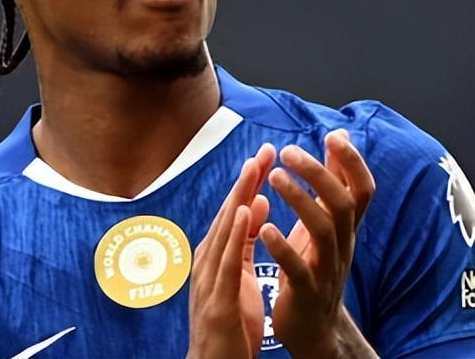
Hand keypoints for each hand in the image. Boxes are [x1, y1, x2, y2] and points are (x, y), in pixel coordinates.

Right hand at [187, 143, 275, 358]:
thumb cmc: (229, 326)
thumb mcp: (238, 278)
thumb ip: (243, 243)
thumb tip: (257, 205)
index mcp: (216, 257)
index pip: (235, 212)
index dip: (249, 182)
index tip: (265, 154)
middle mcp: (208, 262)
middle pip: (229, 214)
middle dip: (246, 180)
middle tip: (263, 149)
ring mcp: (209, 279)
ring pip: (225, 230)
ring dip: (240, 196)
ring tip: (255, 168)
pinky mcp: (218, 299)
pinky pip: (227, 260)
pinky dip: (236, 231)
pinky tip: (248, 210)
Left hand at [259, 130, 377, 358]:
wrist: (315, 328)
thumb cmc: (316, 266)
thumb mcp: (329, 223)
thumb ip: (334, 181)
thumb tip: (341, 136)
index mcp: (346, 227)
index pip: (363, 189)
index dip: (353, 162)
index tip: (333, 136)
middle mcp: (342, 245)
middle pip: (343, 203)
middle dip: (319, 173)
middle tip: (289, 151)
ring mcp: (327, 269)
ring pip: (324, 231)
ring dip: (300, 200)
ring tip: (276, 178)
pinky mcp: (307, 292)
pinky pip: (299, 269)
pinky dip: (283, 248)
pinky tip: (265, 229)